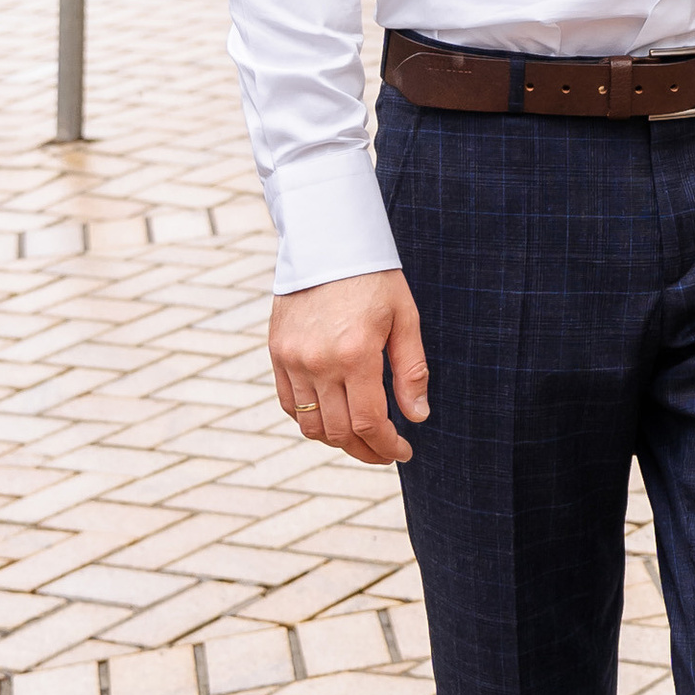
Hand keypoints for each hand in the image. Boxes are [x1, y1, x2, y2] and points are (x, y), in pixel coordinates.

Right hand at [267, 270, 429, 466]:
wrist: (327, 243)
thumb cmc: (374, 278)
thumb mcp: (404, 319)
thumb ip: (411, 371)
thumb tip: (417, 416)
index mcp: (355, 354)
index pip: (368, 422)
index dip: (387, 446)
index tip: (403, 451)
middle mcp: (318, 362)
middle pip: (338, 431)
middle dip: (366, 450)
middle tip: (386, 451)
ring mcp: (292, 359)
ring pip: (310, 425)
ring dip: (337, 440)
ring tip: (361, 438)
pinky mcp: (277, 352)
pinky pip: (289, 403)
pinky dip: (310, 420)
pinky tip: (333, 417)